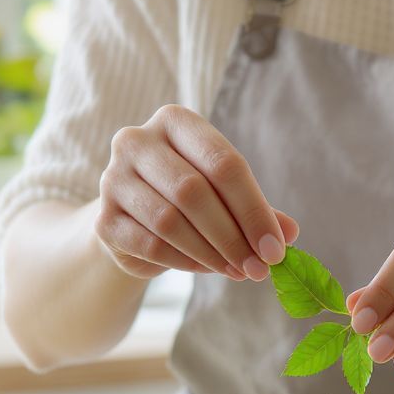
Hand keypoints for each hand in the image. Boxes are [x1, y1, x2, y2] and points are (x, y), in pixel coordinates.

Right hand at [95, 104, 297, 280]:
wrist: (134, 222)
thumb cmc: (190, 201)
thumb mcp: (227, 197)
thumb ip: (257, 210)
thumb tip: (290, 233)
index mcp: (176, 122)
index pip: (222, 163)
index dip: (253, 209)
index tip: (276, 248)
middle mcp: (137, 141)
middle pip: (193, 191)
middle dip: (233, 235)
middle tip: (260, 267)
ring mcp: (113, 178)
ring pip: (169, 220)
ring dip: (211, 252)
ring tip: (238, 271)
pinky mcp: (103, 219)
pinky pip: (150, 244)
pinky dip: (185, 262)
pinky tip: (208, 268)